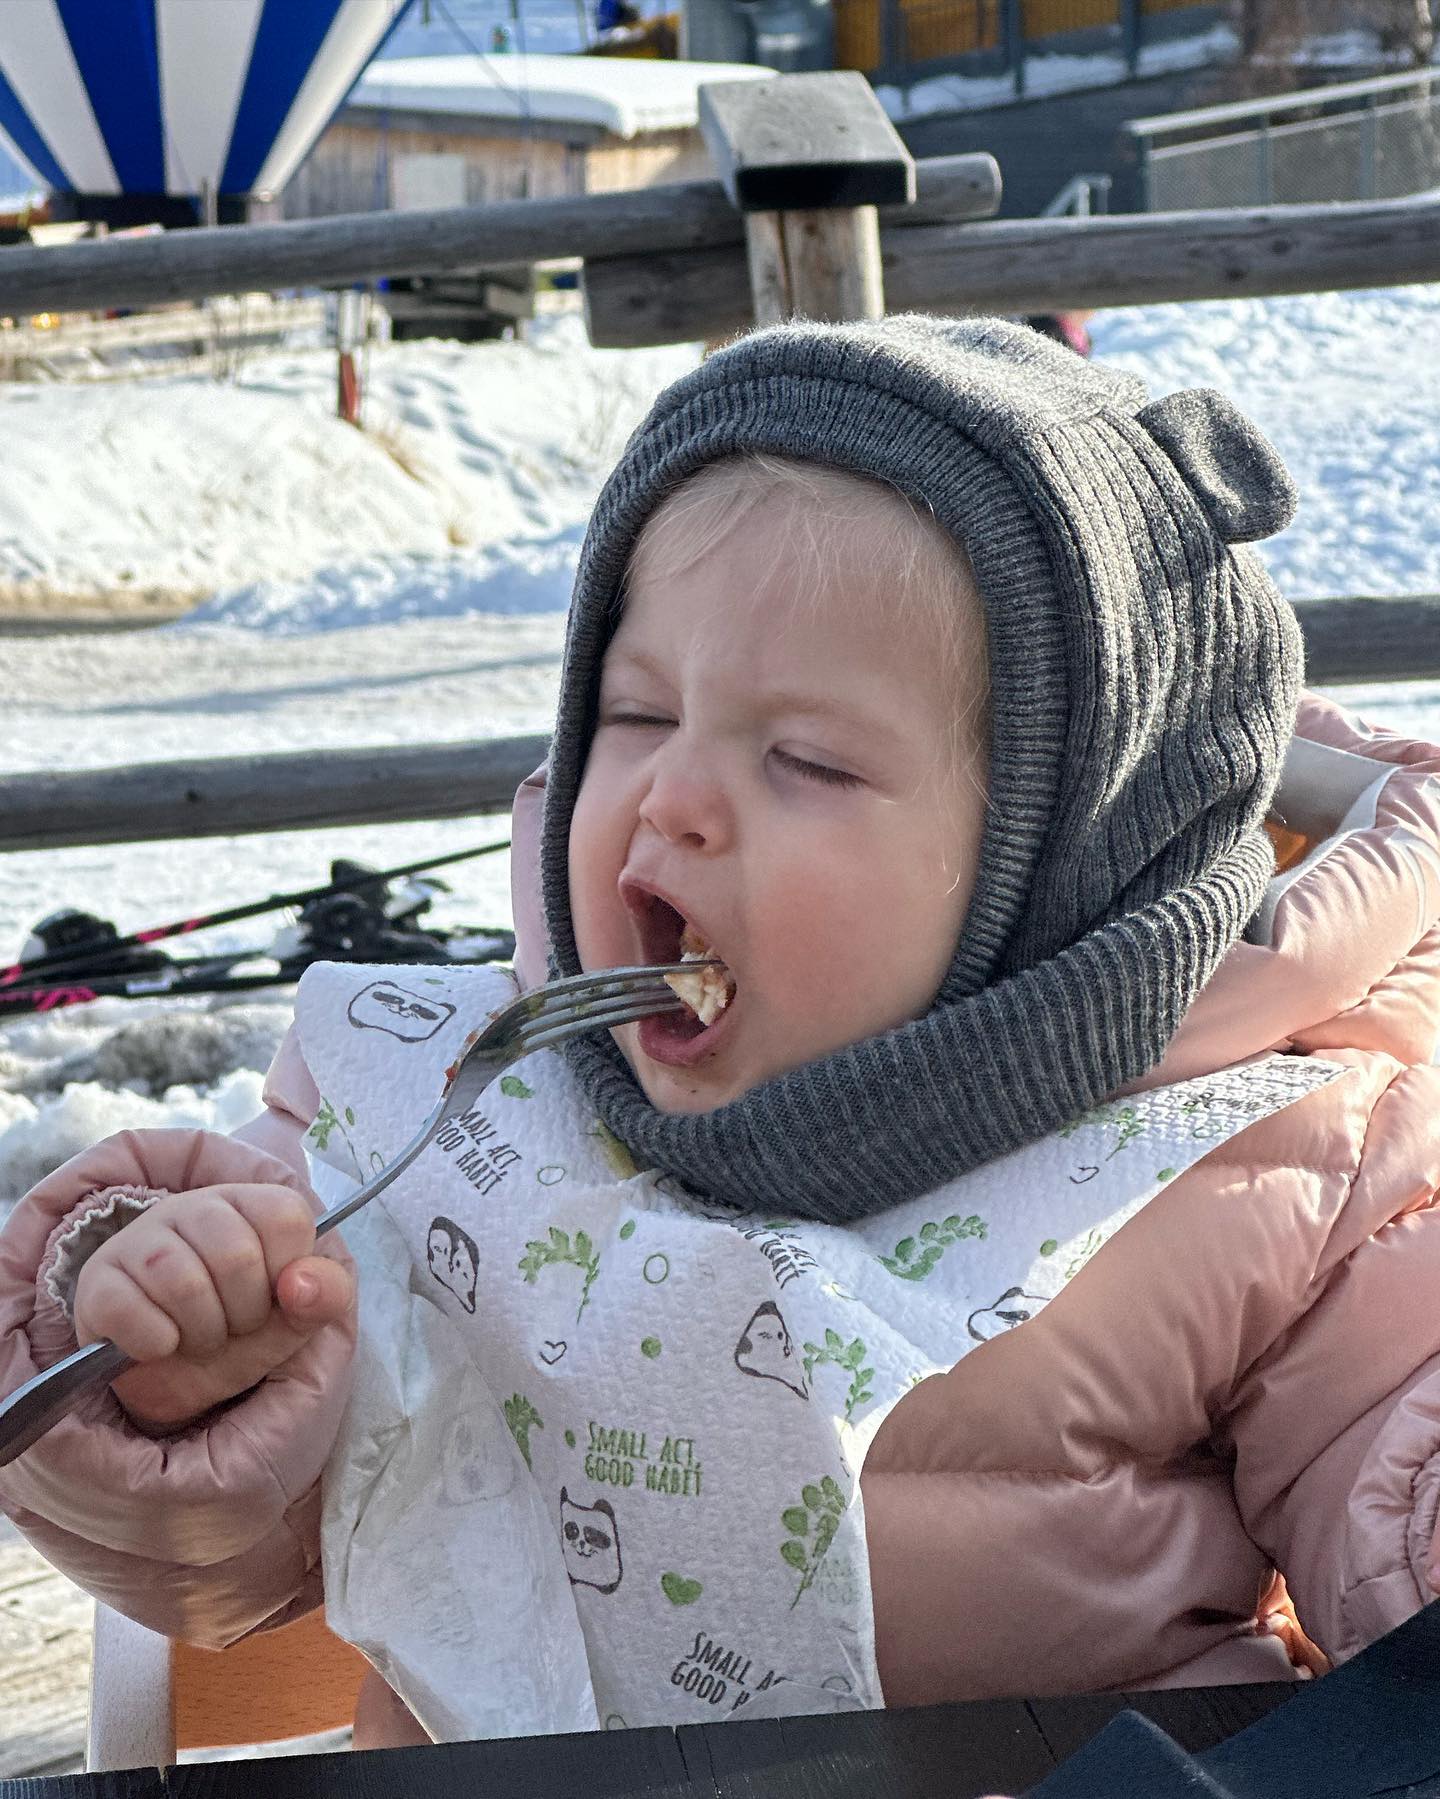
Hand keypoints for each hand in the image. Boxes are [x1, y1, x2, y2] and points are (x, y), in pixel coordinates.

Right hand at [72, 1183, 353, 1431]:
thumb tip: (301, 1284)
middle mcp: (192, 1207)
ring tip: (198, 1337)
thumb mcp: (297, 1318)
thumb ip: (324, 1294)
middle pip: (235, 1255)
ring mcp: (139, 1239)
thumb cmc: (241, 1333)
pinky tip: (159, 1344)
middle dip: (244, 1314)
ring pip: (182, 1282)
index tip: (274, 1297)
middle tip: (233, 1326)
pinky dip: (154, 1343)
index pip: (286, 1217)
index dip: (288, 1274)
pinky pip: (128, 1310)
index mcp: (248, 1203)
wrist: (176, 1377)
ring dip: (201, 1333)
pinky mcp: (98, 1282)